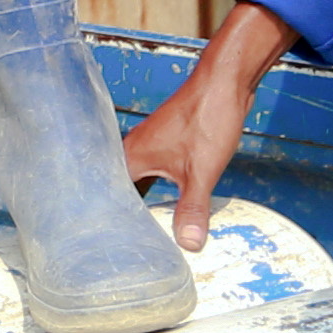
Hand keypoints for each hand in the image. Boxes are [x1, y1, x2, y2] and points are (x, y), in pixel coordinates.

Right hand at [123, 2, 292, 253]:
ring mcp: (149, 146)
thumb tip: (188, 246)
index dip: (107, 225)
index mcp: (130, 157)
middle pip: (119, 193)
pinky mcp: (166, 144)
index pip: (108, 200)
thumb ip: (192, 209)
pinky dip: (156, 192)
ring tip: (141, 235)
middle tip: (122, 250)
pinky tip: (165, 205)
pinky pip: (152, 174)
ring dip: (140, 205)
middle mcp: (132, 150)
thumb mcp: (201, 172)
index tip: (106, 251)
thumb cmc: (207, 117)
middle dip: (121, 219)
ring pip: (136, 183)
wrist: (225, 81)